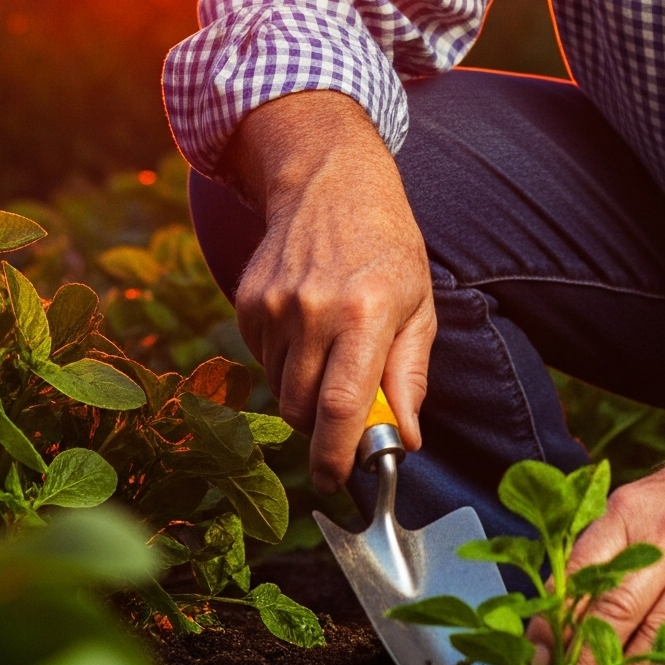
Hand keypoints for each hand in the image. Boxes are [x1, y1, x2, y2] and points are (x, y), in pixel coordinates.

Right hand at [228, 90, 434, 491]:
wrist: (329, 181)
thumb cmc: (386, 244)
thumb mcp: (418, 303)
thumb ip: (410, 375)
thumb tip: (403, 439)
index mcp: (366, 313)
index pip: (342, 407)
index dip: (338, 457)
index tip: (338, 483)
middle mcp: (314, 310)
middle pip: (303, 410)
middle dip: (324, 428)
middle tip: (346, 409)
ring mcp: (273, 306)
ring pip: (279, 391)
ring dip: (304, 393)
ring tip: (331, 349)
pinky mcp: (247, 302)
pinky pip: (261, 362)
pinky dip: (283, 363)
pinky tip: (306, 326)